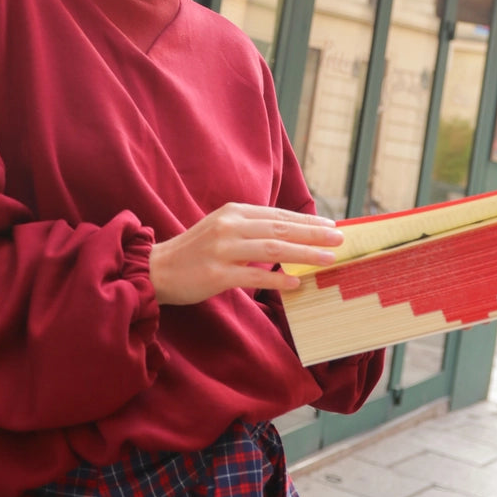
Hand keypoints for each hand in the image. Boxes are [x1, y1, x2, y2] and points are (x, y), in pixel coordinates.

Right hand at [149, 203, 343, 306]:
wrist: (157, 268)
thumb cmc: (194, 251)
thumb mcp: (222, 229)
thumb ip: (251, 229)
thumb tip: (289, 234)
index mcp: (232, 212)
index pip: (277, 215)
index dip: (306, 221)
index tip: (331, 225)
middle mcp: (228, 226)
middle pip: (279, 229)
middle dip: (313, 234)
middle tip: (339, 239)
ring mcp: (221, 250)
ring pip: (272, 250)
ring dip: (304, 254)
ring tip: (328, 259)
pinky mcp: (215, 275)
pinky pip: (253, 276)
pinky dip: (277, 280)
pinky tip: (297, 283)